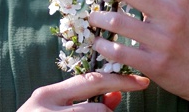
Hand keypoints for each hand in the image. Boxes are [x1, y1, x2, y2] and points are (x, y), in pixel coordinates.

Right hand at [18, 72, 148, 110]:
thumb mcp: (54, 110)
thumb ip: (82, 102)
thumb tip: (115, 95)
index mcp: (46, 96)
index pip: (90, 82)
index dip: (119, 80)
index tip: (142, 81)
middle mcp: (46, 110)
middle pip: (97, 108)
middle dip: (119, 98)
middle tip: (140, 88)